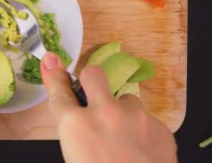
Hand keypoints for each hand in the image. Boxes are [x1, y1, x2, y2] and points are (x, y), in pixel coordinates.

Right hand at [40, 52, 176, 162]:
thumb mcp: (76, 156)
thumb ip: (76, 133)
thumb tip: (80, 121)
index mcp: (74, 125)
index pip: (59, 91)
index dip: (54, 75)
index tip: (52, 59)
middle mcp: (103, 112)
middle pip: (94, 74)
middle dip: (92, 80)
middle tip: (95, 97)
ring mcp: (135, 116)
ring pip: (126, 100)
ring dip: (123, 113)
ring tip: (126, 141)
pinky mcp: (159, 126)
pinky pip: (147, 120)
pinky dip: (143, 132)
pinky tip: (143, 153)